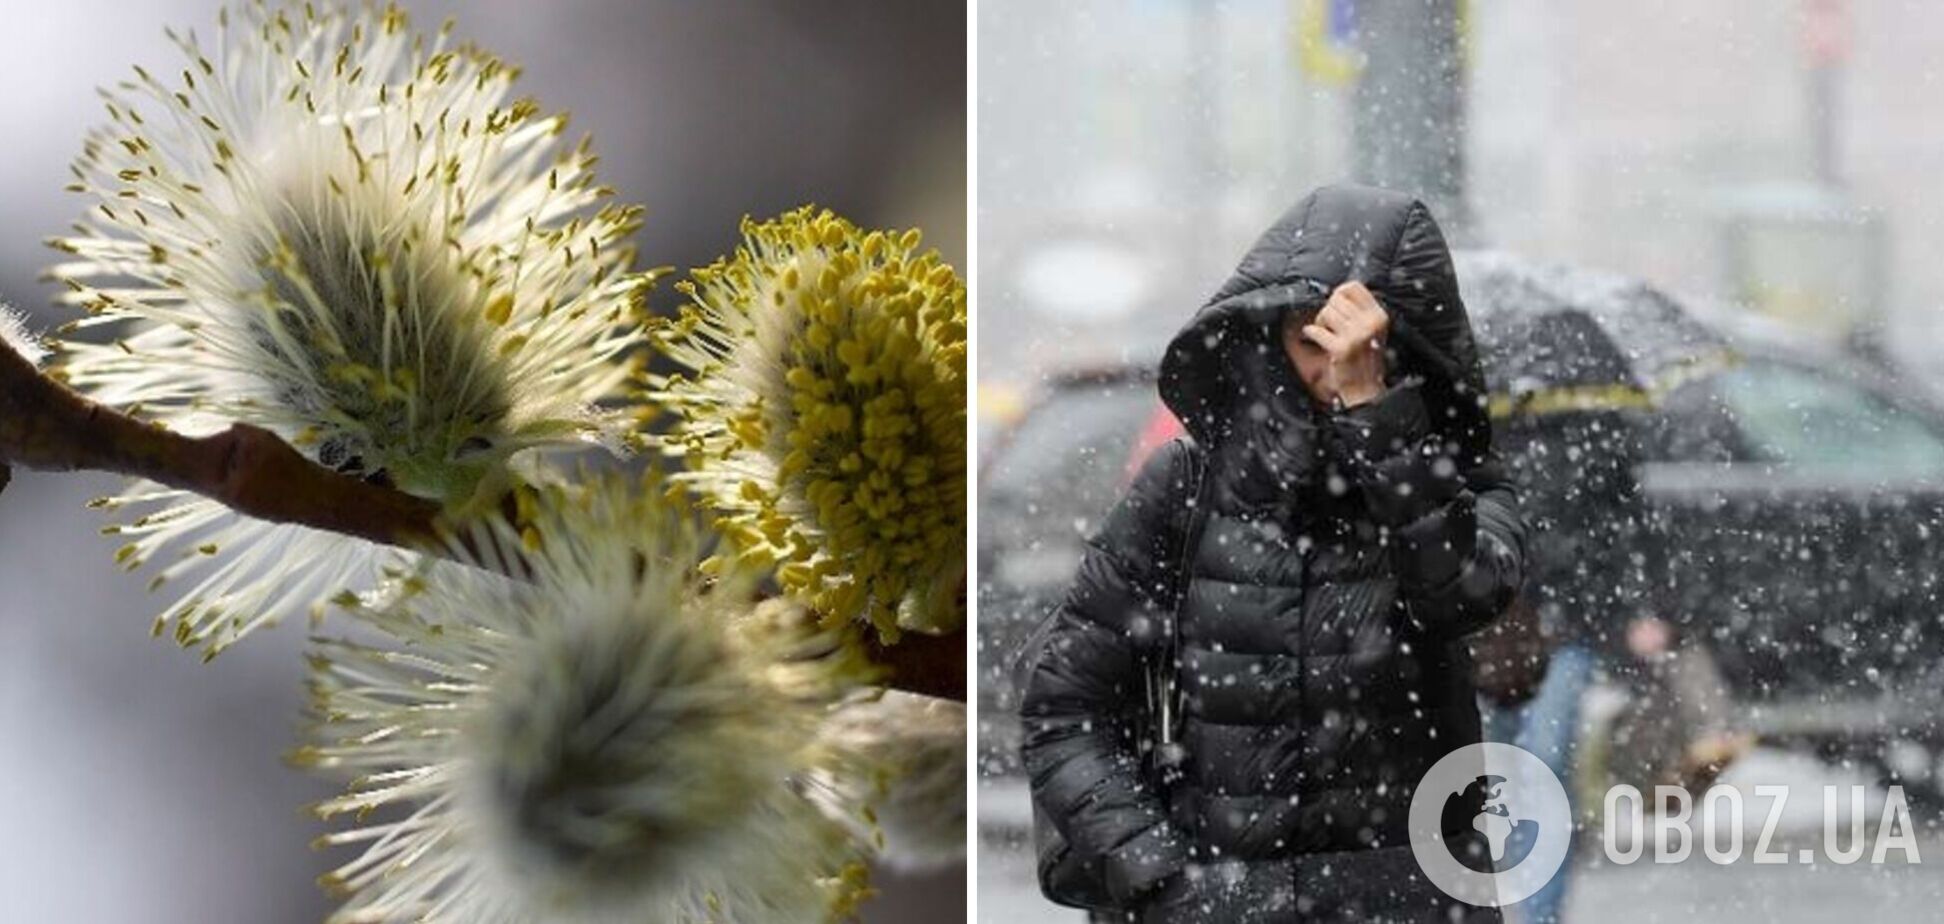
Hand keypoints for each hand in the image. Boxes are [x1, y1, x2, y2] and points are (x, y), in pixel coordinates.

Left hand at [1301, 281, 1390, 407]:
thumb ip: (1359, 310)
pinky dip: (1310, 333)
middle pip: (1336, 299)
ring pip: (1326, 312)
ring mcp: (1356, 335)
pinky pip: (1316, 330)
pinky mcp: (1341, 349)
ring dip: (1320, 322)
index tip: (1335, 305)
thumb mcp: (1371, 329)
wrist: (1365, 388)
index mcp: (1378, 315)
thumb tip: (1337, 292)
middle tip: (1330, 326)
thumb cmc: (1364, 358)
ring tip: (1326, 334)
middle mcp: (1370, 323)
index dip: (1339, 293)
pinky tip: (1313, 337)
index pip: (1353, 286)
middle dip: (1328, 311)